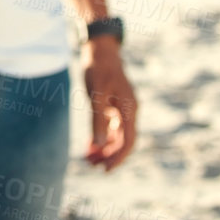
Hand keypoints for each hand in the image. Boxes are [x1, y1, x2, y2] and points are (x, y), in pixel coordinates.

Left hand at [82, 39, 136, 170]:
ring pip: (116, 135)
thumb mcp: (96, 95)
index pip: (128, 141)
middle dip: (109, 155)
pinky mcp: (115, 105)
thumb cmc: (98, 70)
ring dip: (104, 148)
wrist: (100, 50)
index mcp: (130, 109)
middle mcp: (130, 111)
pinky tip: (90, 145)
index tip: (106, 170)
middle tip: (93, 166)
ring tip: (89, 159)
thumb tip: (99, 143)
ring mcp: (123, 108)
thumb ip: (97, 120)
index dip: (119, 157)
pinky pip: (111, 127)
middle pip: (123, 141)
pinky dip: (102, 137)